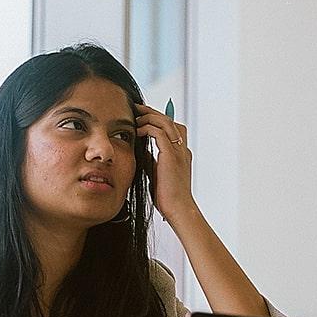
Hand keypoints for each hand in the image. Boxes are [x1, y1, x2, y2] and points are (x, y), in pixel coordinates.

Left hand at [132, 102, 194, 220]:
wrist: (177, 208)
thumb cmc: (167, 196)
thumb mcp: (156, 173)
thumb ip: (150, 159)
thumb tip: (140, 149)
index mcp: (180, 153)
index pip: (172, 127)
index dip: (158, 118)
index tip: (142, 116)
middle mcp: (182, 149)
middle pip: (169, 120)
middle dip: (152, 112)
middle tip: (136, 108)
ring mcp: (178, 151)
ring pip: (165, 122)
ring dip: (149, 116)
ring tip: (135, 116)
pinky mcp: (171, 156)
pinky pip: (160, 133)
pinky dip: (148, 128)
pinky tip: (138, 130)